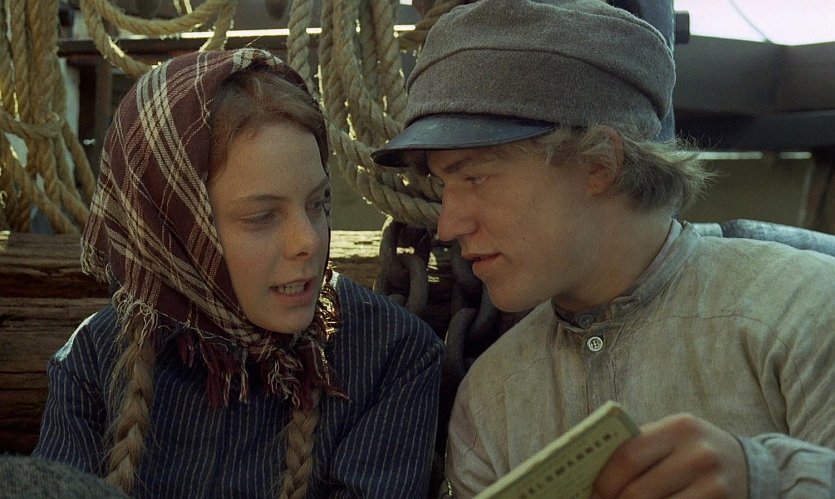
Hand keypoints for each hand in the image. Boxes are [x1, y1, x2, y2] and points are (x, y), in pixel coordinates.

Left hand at [591, 413, 747, 498]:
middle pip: (639, 492)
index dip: (604, 481)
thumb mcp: (672, 437)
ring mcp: (714, 485)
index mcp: (679, 427)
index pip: (628, 456)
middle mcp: (700, 454)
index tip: (591, 494)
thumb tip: (591, 474)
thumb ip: (639, 448)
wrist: (747, 465)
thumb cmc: (692, 450)